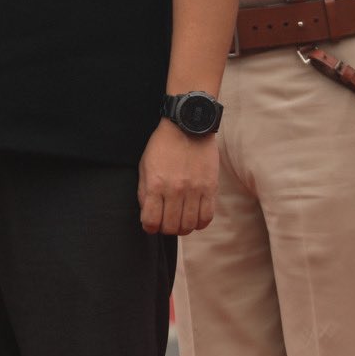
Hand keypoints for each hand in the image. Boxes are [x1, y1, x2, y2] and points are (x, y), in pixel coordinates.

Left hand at [138, 120, 217, 234]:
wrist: (188, 126)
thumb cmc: (162, 146)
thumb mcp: (144, 165)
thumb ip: (144, 192)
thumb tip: (147, 215)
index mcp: (155, 184)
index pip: (151, 221)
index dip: (149, 227)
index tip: (151, 224)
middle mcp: (175, 190)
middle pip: (171, 227)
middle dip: (165, 229)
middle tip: (166, 222)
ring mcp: (194, 190)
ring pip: (189, 226)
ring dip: (183, 228)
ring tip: (180, 220)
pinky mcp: (210, 188)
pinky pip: (207, 217)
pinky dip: (199, 223)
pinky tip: (194, 217)